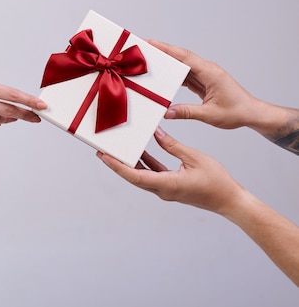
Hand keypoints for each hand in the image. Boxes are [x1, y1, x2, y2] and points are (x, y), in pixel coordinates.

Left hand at [97, 127, 243, 213]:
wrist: (230, 201)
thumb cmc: (217, 182)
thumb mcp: (194, 158)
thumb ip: (172, 145)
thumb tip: (156, 133)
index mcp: (167, 184)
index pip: (135, 175)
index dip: (117, 166)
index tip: (104, 157)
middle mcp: (163, 190)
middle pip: (133, 176)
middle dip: (116, 164)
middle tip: (102, 151)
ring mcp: (166, 190)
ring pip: (141, 176)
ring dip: (129, 163)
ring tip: (117, 150)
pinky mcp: (171, 187)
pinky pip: (152, 174)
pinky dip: (145, 163)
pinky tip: (141, 151)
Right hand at [149, 40, 257, 129]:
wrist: (252, 113)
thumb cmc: (237, 112)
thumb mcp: (210, 115)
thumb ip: (187, 112)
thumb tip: (167, 112)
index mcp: (210, 73)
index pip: (185, 57)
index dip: (168, 49)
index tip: (152, 43)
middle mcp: (208, 70)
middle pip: (182, 57)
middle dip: (163, 51)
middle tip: (146, 47)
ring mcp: (206, 75)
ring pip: (183, 64)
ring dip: (168, 62)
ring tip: (151, 59)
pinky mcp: (204, 81)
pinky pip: (186, 74)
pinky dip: (174, 73)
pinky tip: (164, 75)